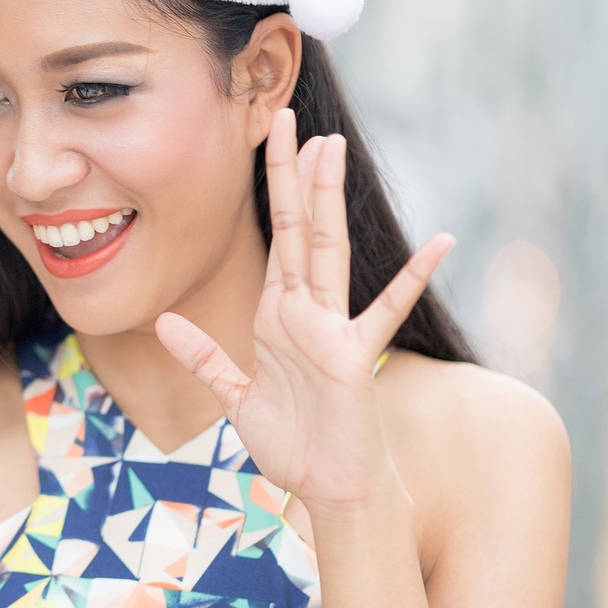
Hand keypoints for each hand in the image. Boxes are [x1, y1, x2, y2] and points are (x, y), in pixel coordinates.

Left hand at [154, 107, 455, 517]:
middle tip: (291, 118)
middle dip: (292, 176)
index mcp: (279, 314)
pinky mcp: (351, 358)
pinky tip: (440, 244)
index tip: (270, 141)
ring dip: (328, 201)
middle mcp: (306, 312)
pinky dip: (411, 278)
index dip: (271, 191)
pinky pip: (383, 311)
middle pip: (297, 229)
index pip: (274, 238)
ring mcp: (332, 330)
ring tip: (334, 150)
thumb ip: (204, 356)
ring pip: (326, 251)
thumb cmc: (295, 444)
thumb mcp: (236, 395)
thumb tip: (167, 321)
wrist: (332, 489)